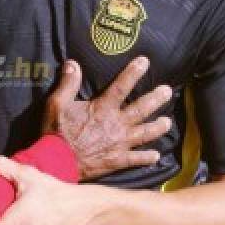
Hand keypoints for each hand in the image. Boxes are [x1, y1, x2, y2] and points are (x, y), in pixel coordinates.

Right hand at [43, 57, 172, 180]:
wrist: (57, 162)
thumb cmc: (56, 133)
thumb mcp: (56, 104)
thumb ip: (68, 84)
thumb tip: (72, 63)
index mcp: (102, 109)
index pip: (121, 86)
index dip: (133, 73)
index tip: (145, 62)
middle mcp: (116, 125)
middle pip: (141, 109)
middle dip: (156, 99)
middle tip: (168, 91)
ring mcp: (119, 144)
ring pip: (145, 133)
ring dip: (158, 127)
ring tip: (168, 122)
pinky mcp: (117, 161)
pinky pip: (136, 159)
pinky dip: (147, 158)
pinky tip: (156, 156)